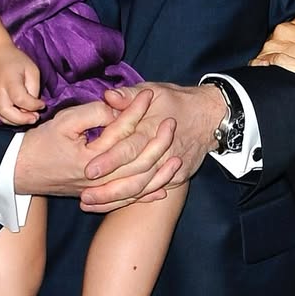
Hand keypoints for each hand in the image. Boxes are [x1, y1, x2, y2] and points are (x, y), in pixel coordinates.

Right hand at [0, 45, 45, 125]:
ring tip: (30, 118)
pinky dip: (12, 119)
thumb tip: (34, 105)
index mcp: (9, 81)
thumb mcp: (31, 69)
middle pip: (6, 112)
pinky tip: (22, 115)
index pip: (20, 99)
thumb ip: (33, 88)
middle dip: (23, 119)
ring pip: (2, 117)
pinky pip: (0, 115)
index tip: (42, 104)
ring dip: (17, 122)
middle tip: (36, 117)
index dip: (33, 105)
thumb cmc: (15, 60)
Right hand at [15, 88, 179, 211]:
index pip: (122, 131)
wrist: (18, 173)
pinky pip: (127, 200)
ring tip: (177, 157)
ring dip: (160, 172)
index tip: (149, 95)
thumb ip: (92, 113)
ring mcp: (99, 191)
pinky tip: (163, 188)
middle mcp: (98, 178)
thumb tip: (117, 109)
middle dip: (158, 141)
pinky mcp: (97, 198)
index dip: (136, 110)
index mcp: (90, 157)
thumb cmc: (39, 144)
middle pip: (138, 161)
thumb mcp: (63, 122)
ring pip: (138, 184)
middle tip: (171, 122)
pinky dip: (146, 195)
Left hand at [78, 82, 226, 209]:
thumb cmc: (177, 101)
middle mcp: (162, 153)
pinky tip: (111, 205)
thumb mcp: (154, 90)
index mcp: (152, 130)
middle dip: (108, 190)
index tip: (88, 171)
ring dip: (116, 199)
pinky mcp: (178, 178)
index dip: (109, 160)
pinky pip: (152, 192)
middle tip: (84, 196)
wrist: (210, 116)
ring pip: (142, 189)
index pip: (129, 148)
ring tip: (90, 204)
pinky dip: (133, 200)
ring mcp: (171, 168)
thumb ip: (129, 95)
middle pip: (134, 177)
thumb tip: (108, 96)